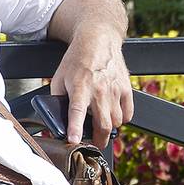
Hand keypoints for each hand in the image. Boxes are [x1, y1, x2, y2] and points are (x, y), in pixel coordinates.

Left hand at [49, 24, 133, 148]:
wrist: (98, 40)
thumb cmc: (77, 60)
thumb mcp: (59, 79)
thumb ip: (57, 101)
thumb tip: (54, 123)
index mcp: (80, 87)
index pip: (77, 111)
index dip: (75, 128)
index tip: (74, 141)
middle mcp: (99, 90)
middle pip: (104, 125)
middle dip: (99, 141)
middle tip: (94, 144)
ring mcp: (115, 89)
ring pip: (117, 122)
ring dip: (109, 128)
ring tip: (101, 125)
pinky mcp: (127, 88)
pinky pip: (128, 114)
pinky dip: (122, 120)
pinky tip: (113, 115)